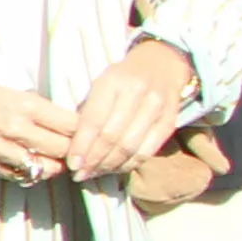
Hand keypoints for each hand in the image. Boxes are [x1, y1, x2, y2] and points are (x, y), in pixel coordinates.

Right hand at [0, 73, 82, 183]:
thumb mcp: (8, 91)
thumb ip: (36, 108)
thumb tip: (64, 122)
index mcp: (25, 105)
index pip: (71, 124)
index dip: (87, 132)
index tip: (91, 134)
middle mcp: (17, 128)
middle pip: (64, 148)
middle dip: (75, 152)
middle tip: (79, 152)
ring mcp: (3, 150)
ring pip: (46, 168)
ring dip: (56, 167)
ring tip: (58, 162)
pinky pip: (22, 176)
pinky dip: (33, 174)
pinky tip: (33, 167)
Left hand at [64, 40, 202, 180]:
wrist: (161, 66)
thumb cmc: (121, 80)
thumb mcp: (100, 86)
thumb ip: (87, 112)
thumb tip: (73, 149)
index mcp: (112, 82)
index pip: (94, 121)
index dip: (82, 146)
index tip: (72, 165)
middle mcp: (137, 93)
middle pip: (112, 137)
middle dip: (93, 160)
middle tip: (80, 175)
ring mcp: (157, 107)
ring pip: (130, 147)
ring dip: (109, 166)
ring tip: (95, 173)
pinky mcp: (170, 122)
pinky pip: (147, 151)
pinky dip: (129, 164)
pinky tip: (115, 169)